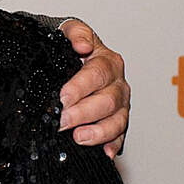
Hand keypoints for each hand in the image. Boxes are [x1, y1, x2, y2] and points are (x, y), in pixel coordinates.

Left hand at [56, 19, 129, 157]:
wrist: (70, 55)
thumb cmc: (68, 44)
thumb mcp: (68, 30)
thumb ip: (75, 32)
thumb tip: (82, 44)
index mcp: (107, 61)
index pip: (97, 74)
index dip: (80, 87)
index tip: (63, 97)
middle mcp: (117, 83)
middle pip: (108, 100)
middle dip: (84, 112)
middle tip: (63, 120)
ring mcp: (119, 104)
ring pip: (117, 120)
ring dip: (99, 132)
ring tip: (79, 137)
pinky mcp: (116, 120)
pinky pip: (120, 135)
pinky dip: (112, 144)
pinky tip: (104, 152)